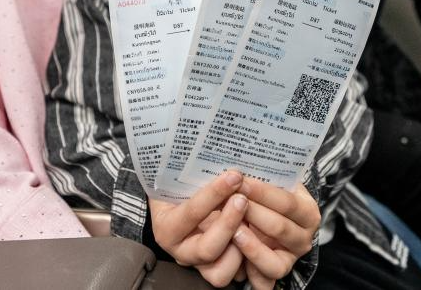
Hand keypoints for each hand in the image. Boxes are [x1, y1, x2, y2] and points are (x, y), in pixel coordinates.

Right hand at [149, 170, 246, 286]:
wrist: (178, 204)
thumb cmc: (181, 187)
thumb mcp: (179, 177)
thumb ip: (190, 170)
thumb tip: (213, 144)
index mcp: (166, 227)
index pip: (190, 213)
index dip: (214, 194)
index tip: (234, 176)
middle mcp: (181, 250)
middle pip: (207, 249)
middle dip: (229, 223)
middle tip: (244, 199)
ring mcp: (200, 264)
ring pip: (220, 271)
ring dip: (240, 246)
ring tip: (250, 220)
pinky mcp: (217, 271)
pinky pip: (233, 275)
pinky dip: (246, 260)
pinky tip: (253, 234)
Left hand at [232, 179, 320, 288]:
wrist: (274, 215)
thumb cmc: (268, 195)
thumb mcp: (276, 182)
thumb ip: (266, 175)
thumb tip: (243, 161)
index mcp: (307, 212)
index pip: (286, 201)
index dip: (262, 192)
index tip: (241, 180)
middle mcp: (303, 239)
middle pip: (279, 228)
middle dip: (253, 213)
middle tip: (231, 200)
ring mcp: (290, 259)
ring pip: (274, 262)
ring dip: (252, 246)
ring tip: (234, 231)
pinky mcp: (274, 275)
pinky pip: (265, 282)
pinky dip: (252, 274)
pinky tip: (237, 259)